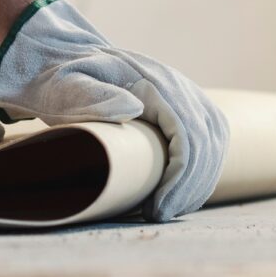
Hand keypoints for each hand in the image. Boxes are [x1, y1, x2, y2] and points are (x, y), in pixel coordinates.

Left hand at [0, 0, 228, 221]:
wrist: (64, 60)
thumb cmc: (62, 81)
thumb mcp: (67, 87)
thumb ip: (92, 96)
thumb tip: (133, 108)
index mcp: (154, 83)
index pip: (188, 134)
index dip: (180, 177)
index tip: (159, 208)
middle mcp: (177, 86)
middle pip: (207, 143)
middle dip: (189, 187)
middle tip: (160, 216)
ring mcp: (184, 94)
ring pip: (213, 143)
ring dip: (197, 182)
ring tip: (168, 210)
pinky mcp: (183, 106)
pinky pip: (208, 140)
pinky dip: (199, 170)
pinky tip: (179, 194)